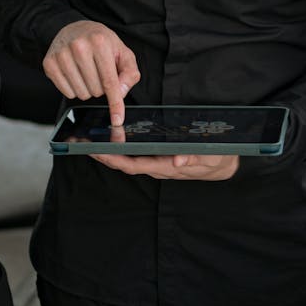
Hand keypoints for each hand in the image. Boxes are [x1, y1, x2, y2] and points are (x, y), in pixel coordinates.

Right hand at [44, 20, 140, 124]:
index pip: (110, 81)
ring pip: (81, 93)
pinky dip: (74, 88)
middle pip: (96, 90)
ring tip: (87, 72)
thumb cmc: (102, 43)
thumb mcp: (123, 53)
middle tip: (98, 71)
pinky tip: (75, 74)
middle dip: (101, 87)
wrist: (75, 29)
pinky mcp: (49, 63)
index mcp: (100, 42)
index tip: (117, 120)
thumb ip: (129, 73)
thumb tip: (121, 92)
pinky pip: (66, 92)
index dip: (115, 103)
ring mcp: (61, 55)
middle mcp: (79, 46)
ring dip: (88, 89)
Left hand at [90, 152, 239, 180]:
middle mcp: (157, 166)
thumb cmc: (217, 159)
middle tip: (81, 144)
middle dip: (103, 155)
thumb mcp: (210, 157)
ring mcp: (156, 162)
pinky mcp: (158, 156)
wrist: (224, 164)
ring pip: (127, 159)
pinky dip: (120, 147)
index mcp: (165, 166)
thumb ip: (194, 159)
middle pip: (124, 163)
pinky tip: (110, 138)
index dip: (115, 160)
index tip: (99, 153)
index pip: (134, 165)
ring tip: (88, 140)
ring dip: (108, 151)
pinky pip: (135, 154)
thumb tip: (178, 160)